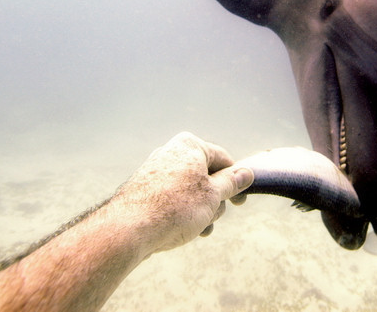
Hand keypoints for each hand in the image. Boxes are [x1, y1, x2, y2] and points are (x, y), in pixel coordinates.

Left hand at [113, 132, 253, 252]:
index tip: (240, 201)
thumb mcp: (213, 195)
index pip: (223, 160)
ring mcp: (156, 171)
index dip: (237, 181)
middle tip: (210, 217)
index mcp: (190, 145)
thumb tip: (246, 173)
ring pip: (190, 191)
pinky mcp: (145, 189)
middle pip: (206, 176)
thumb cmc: (175, 207)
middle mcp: (171, 152)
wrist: (130, 228)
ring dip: (200, 211)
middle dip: (214, 201)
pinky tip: (184, 231)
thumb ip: (232, 182)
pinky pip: (173, 199)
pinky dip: (182, 213)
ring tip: (196, 227)